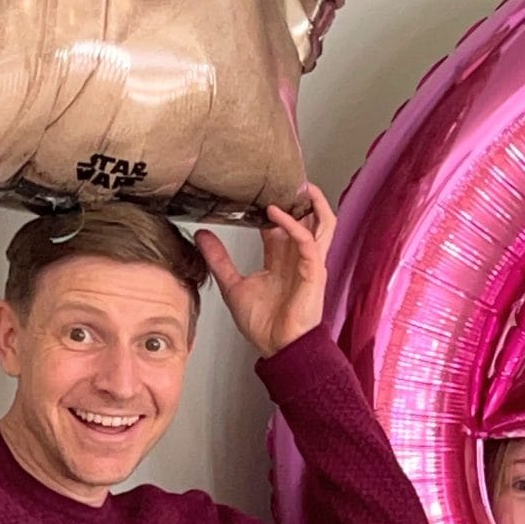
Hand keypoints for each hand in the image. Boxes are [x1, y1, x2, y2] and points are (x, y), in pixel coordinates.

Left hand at [195, 184, 333, 356]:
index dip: (271, 203)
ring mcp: (309, 262)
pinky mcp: (313, 271)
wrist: (278, 348)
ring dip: (312, 202)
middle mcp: (298, 256)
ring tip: (296, 184)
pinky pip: (307, 241)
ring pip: (323, 222)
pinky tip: (274, 213)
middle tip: (283, 175)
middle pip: (308, 216)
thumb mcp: (232, 285)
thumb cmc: (263, 324)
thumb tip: (201, 234)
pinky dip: (292, 225)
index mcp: (281, 258)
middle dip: (300, 196)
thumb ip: (218, 259)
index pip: (280, 223)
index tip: (254, 188)